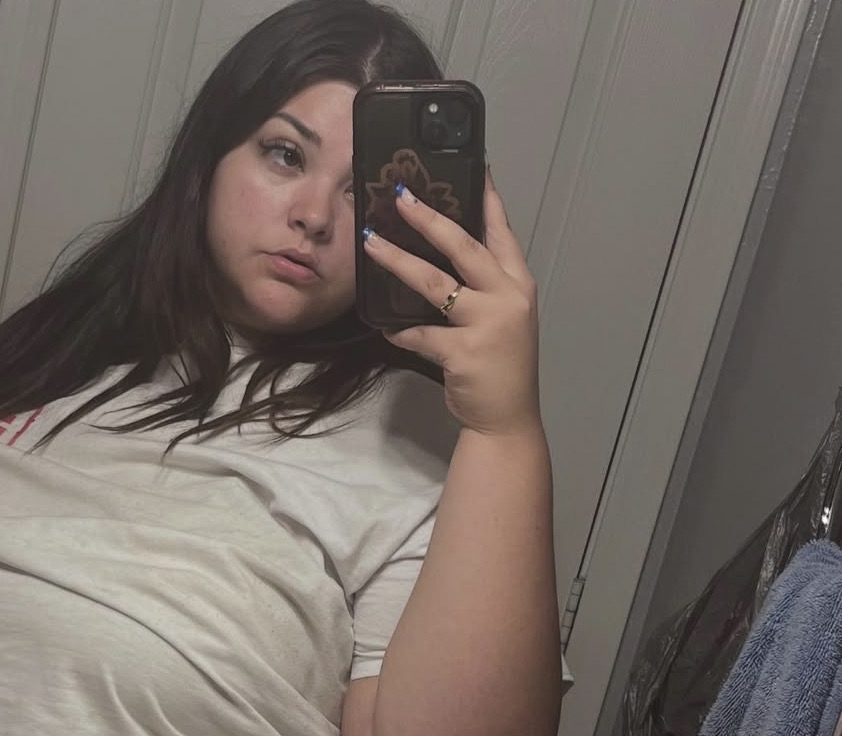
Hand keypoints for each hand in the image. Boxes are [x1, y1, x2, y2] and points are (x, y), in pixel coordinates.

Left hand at [363, 171, 540, 437]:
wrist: (507, 418)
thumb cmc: (501, 367)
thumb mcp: (503, 319)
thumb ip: (481, 289)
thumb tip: (439, 258)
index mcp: (517, 285)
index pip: (501, 232)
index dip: (487, 198)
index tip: (476, 165)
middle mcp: (506, 298)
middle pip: (463, 246)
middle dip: (429, 217)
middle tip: (400, 195)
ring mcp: (486, 324)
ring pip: (433, 283)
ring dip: (397, 261)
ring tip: (370, 243)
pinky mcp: (463, 352)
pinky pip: (419, 334)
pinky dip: (399, 331)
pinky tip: (384, 326)